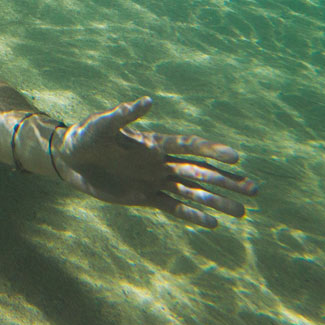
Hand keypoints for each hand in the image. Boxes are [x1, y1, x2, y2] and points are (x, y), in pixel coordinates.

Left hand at [55, 97, 256, 228]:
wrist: (68, 160)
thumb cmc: (84, 136)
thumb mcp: (100, 125)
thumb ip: (123, 116)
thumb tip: (147, 101)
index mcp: (153, 142)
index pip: (190, 146)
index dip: (212, 150)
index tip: (237, 157)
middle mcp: (159, 162)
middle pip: (200, 172)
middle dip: (227, 181)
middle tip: (255, 190)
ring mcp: (154, 181)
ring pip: (193, 192)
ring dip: (217, 201)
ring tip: (243, 212)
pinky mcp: (144, 198)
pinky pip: (173, 208)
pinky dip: (192, 215)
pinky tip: (213, 224)